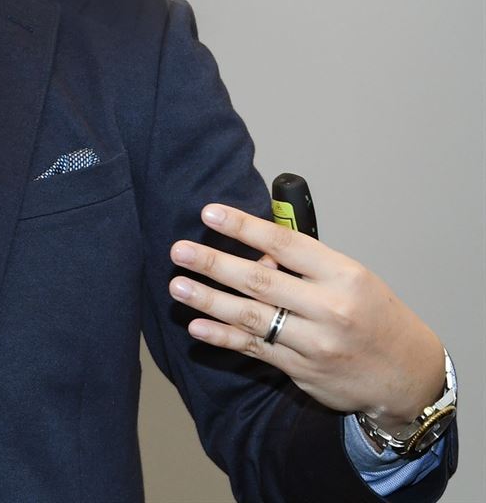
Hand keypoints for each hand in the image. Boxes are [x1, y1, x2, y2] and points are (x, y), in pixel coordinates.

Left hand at [168, 204, 445, 428]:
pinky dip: (223, 337)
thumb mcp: (350, 277)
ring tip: (178, 286)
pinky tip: (197, 326)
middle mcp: (329, 309)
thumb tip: (254, 251)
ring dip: (209, 301)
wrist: (409, 374)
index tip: (208, 213)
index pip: (283, 243)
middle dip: (214, 264)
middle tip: (179, 250)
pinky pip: (255, 349)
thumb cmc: (374, 313)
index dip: (242, 227)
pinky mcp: (302, 370)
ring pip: (252, 318)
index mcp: (342, 275)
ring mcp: (314, 343)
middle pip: (260, 282)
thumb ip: (304, 264)